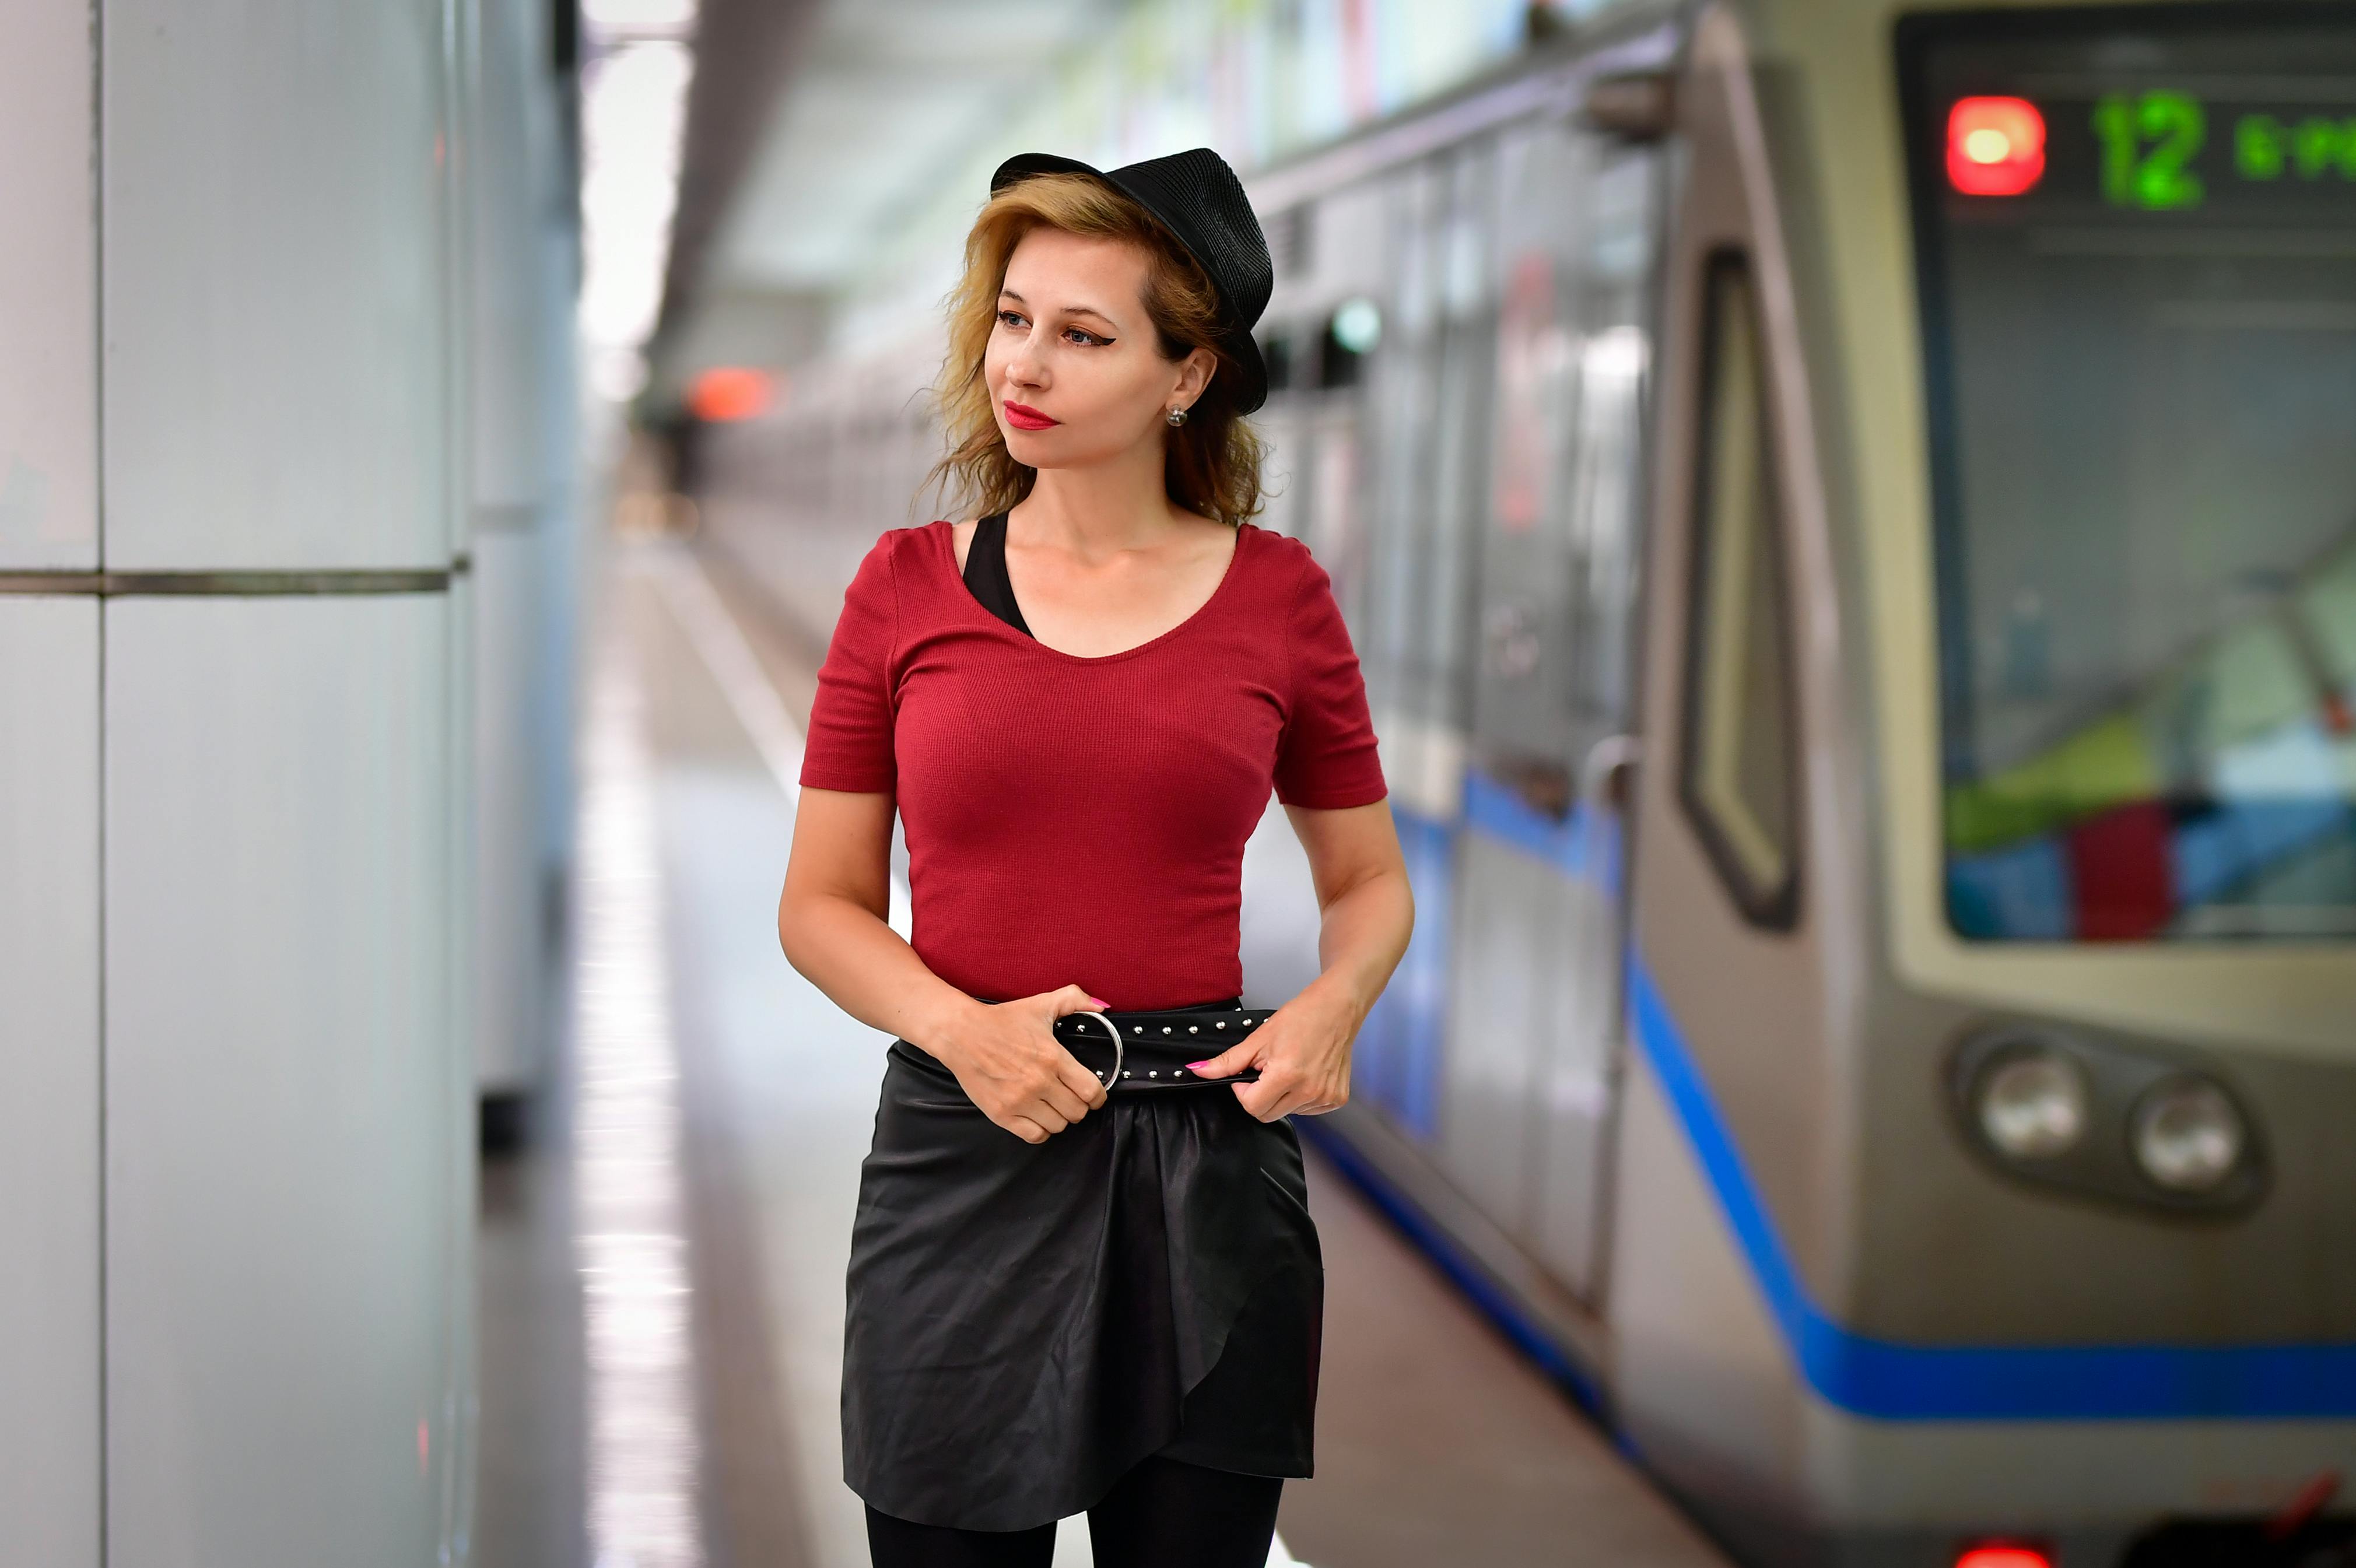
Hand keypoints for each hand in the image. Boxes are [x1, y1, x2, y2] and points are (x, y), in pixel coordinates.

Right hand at [925, 984, 1110, 1143]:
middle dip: (1079, 1106)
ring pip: (1058, 1126)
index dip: (1098, 1096)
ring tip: (1052, 1106)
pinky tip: (1037, 1116)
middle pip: (1077, 1112)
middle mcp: (1039, 1082)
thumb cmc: (1001, 1021)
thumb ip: (1075, 999)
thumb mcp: (1040, 1004)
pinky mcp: (1002, 1114)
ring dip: (1059, 1118)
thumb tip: (1102, 1006)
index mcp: (1053, 1057)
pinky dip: (1040, 1130)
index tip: (1094, 1094)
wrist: (961, 1033)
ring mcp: (1019, 1101)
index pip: (1091, 1091)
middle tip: (1071, 1098)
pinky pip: (1035, 1136)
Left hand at [1186, 985, 1356, 1121]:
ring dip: (1281, 1096)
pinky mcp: (1337, 1099)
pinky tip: (1305, 1074)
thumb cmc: (1301, 1017)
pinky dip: (1300, 1096)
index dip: (1243, 1091)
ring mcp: (1325, 1097)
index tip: (1249, 1073)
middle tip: (1268, 1069)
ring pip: (1287, 1113)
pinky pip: (1307, 1110)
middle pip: (1267, 1115)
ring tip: (1290, 1067)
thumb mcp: (1259, 1038)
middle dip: (1260, 1095)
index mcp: (1287, 1075)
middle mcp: (1309, 1091)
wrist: (1338, 1008)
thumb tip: (1197, 1071)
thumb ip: (1227, 1061)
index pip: (1251, 1107)